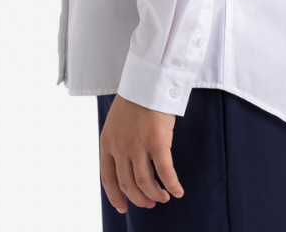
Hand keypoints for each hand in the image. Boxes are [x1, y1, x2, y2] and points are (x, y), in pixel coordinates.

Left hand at [99, 94, 185, 212]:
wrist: (148, 79)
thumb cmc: (135, 98)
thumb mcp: (116, 122)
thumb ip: (117, 142)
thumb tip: (124, 163)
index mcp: (107, 142)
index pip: (108, 179)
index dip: (116, 196)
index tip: (123, 207)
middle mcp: (120, 147)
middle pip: (128, 185)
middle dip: (139, 199)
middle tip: (149, 203)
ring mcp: (137, 146)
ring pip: (145, 183)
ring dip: (155, 195)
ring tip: (163, 197)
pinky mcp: (157, 142)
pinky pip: (165, 172)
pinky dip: (172, 185)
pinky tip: (177, 191)